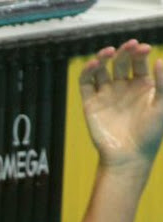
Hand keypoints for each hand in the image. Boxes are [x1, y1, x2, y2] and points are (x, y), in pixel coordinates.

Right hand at [80, 39, 162, 179]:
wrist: (129, 156)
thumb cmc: (150, 133)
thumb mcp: (162, 105)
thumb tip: (159, 58)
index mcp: (142, 86)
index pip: (138, 62)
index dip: (139, 52)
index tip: (142, 48)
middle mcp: (123, 88)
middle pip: (120, 62)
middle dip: (124, 51)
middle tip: (129, 46)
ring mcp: (106, 94)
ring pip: (101, 69)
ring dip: (103, 57)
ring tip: (109, 52)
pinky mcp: (91, 103)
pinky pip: (86, 83)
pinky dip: (88, 71)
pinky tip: (95, 64)